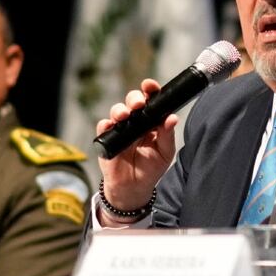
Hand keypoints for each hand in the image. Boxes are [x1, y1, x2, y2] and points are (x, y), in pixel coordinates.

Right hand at [97, 78, 177, 215]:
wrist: (133, 189)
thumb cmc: (150, 168)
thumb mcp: (165, 153)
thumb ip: (167, 135)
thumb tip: (172, 118)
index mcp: (151, 121)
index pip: (151, 101)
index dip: (150, 90)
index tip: (151, 86)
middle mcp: (135, 121)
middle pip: (132, 101)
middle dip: (134, 97)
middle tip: (139, 103)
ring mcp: (120, 128)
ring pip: (117, 111)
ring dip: (119, 110)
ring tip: (124, 115)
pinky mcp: (107, 139)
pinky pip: (103, 127)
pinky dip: (106, 124)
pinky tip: (110, 126)